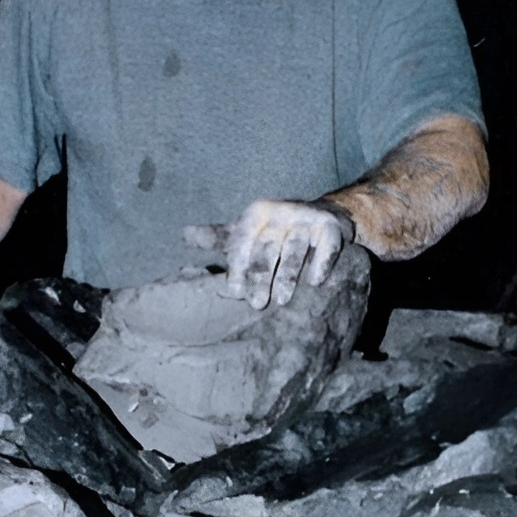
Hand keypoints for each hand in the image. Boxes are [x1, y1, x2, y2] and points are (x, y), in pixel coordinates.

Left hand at [183, 201, 351, 311]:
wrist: (323, 217)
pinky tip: (316, 283)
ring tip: (282, 300)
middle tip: (256, 304)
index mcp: (257, 213)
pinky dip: (321, 263)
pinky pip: (327, 246)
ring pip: (295, 248)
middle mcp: (281, 213)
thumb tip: (184, 235)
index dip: (238, 265)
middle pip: (267, 246)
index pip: (243, 239)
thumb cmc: (276, 231)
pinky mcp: (332, 229)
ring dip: (288, 274)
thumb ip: (219, 236)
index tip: (235, 291)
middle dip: (261, 276)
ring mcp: (308, 220)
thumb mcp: (247, 230)